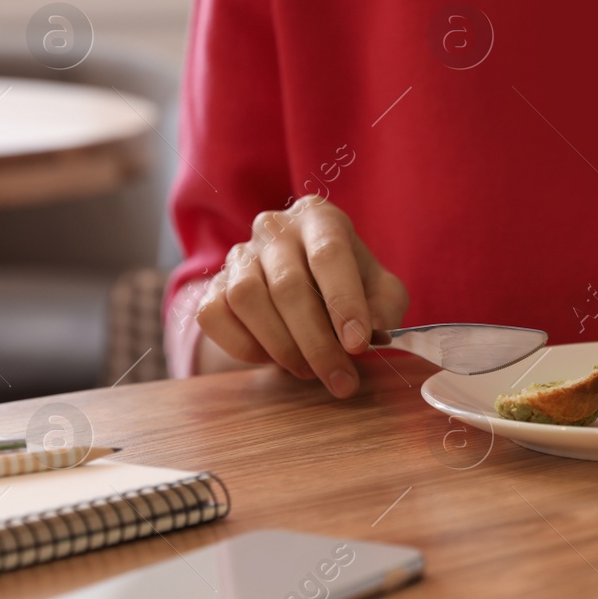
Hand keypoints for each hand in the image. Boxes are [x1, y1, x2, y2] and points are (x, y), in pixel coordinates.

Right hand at [196, 197, 408, 396]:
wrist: (302, 287)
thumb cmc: (347, 285)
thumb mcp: (380, 289)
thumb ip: (385, 305)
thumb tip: (372, 329)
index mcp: (320, 218)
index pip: (330, 253)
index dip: (344, 301)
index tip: (358, 345)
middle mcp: (275, 228)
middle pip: (289, 285)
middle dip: (318, 343)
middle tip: (341, 380)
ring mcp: (239, 255)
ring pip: (247, 299)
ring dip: (282, 346)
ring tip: (309, 371)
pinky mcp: (212, 285)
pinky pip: (215, 316)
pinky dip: (245, 346)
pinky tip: (272, 358)